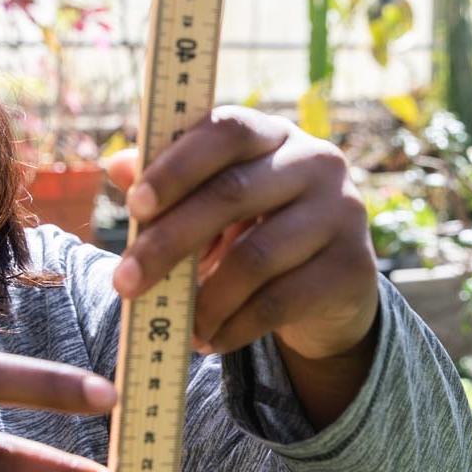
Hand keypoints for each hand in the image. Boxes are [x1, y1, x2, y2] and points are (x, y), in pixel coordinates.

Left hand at [104, 106, 378, 362]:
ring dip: (204, 300)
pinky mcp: (354, 267)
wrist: (330, 291)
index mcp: (274, 134)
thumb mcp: (215, 206)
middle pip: (233, 194)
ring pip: (255, 257)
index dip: (178, 164)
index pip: (227, 129)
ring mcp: (343, 213)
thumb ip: (170, 185)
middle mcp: (317, 162)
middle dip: (169, 242)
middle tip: (125, 283)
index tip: (134, 204)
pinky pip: (279, 302)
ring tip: (177, 327)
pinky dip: (234, 327)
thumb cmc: (256, 233)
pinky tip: (209, 341)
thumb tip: (118, 165)